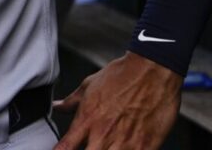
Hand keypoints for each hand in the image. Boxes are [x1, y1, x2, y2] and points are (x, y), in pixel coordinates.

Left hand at [53, 53, 181, 149]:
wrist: (153, 69)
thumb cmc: (123, 75)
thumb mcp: (90, 85)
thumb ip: (72, 101)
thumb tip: (58, 106)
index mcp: (87, 120)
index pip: (65, 148)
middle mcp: (103, 135)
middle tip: (91, 146)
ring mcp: (124, 143)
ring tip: (110, 147)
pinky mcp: (145, 146)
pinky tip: (127, 147)